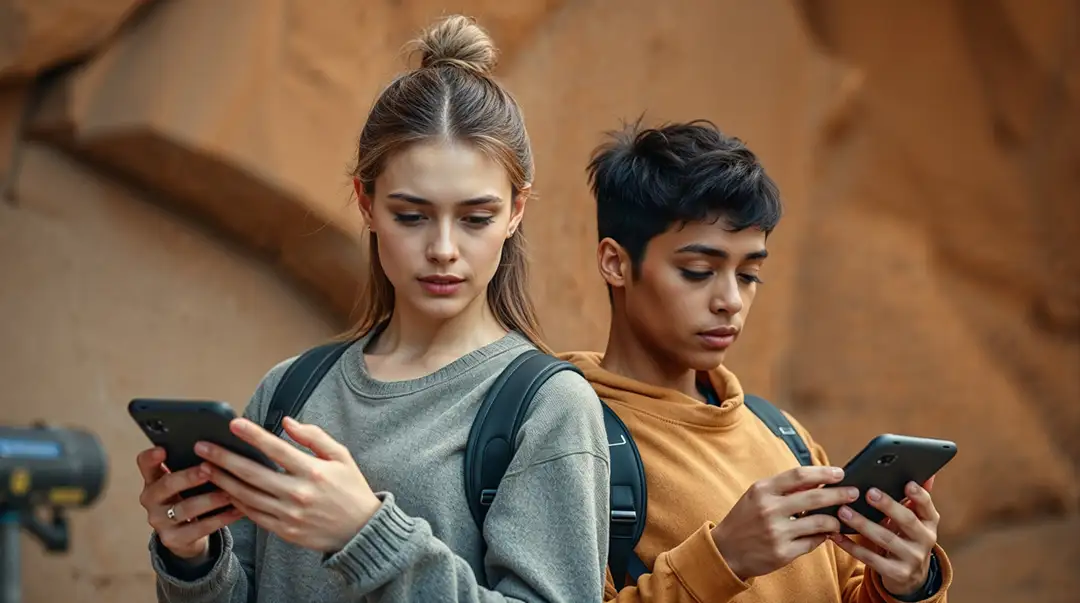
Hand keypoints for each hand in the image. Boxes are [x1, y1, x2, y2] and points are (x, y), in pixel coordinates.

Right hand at [136, 447, 243, 559]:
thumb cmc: (189, 498)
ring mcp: (160, 521)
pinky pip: (200, 528)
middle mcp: (151, 500)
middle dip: (189, 477)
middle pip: (167, 485)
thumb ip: (192, 466)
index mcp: (153, 480)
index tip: (162, 449)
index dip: (151, 457)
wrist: (186, 535)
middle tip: (210, 468)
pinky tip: (237, 510)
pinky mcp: (173, 539)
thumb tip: (218, 448)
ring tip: (230, 492)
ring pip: (186, 509)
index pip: (145, 464)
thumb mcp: (184, 483)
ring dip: (210, 499)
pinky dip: (221, 518)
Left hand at [195, 416, 380, 552]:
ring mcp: (288, 514)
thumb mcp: (342, 457)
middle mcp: (298, 493)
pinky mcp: (283, 530)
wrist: (360, 531)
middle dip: (223, 458)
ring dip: (222, 481)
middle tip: (202, 447)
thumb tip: (288, 423)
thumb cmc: (351, 489)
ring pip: (246, 496)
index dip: (253, 435)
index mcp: (313, 472)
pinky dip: (236, 502)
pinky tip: (225, 490)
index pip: (276, 448)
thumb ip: (314, 437)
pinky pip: (253, 514)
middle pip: (251, 473)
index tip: (233, 424)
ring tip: (205, 468)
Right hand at [712, 466, 859, 580]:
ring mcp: (776, 532)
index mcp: (762, 490)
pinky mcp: (783, 553)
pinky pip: (813, 542)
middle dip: (840, 494)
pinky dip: (823, 537)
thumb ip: (784, 488)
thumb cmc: (745, 519)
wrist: (725, 551)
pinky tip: (825, 534)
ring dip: (835, 520)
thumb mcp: (757, 496)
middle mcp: (769, 509)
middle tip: (854, 493)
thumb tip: (817, 480)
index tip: (840, 473)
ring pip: (819, 522)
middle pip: (815, 497)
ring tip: (840, 519)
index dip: (823, 472)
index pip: (799, 475)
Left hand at [830, 477, 939, 596]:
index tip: (907, 483)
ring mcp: (911, 559)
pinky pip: (870, 559)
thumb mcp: (916, 520)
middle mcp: (925, 541)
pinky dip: (851, 546)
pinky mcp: (895, 573)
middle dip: (888, 506)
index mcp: (929, 523)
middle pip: (907, 521)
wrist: (910, 577)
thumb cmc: (906, 537)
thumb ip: (917, 498)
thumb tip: (928, 472)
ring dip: (863, 524)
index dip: (919, 496)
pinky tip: (835, 535)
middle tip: (868, 492)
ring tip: (843, 511)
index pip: (928, 507)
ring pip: (885, 539)